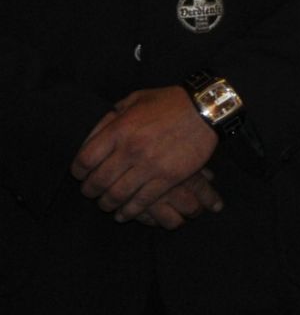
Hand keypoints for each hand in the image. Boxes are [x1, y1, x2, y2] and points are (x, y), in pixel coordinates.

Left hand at [71, 86, 219, 221]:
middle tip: (90, 193)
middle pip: (99, 181)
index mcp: (119, 130)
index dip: (78, 171)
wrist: (206, 110)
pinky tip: (124, 214)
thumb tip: (94, 136)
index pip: (85, 159)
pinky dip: (131, 211)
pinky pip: (144, 201)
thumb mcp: (134, 100)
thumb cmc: (169, 102)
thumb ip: (112, 117)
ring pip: (118, 194)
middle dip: (90, 191)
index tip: (79, 174)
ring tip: (106, 204)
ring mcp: (151, 166)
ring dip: (108, 203)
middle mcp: (131, 150)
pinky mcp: (169, 178)